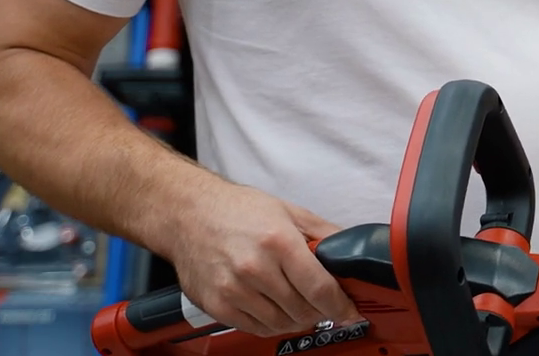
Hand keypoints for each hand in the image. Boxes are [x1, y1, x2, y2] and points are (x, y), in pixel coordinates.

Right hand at [166, 181, 360, 337]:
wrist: (187, 215)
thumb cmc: (236, 210)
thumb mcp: (288, 211)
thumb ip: (323, 232)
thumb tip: (350, 250)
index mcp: (278, 242)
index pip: (320, 288)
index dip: (341, 306)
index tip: (350, 311)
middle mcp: (255, 269)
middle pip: (303, 310)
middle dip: (321, 311)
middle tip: (324, 303)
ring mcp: (233, 290)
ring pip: (281, 324)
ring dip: (297, 320)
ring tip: (299, 305)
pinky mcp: (217, 305)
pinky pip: (255, 328)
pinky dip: (272, 325)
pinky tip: (276, 310)